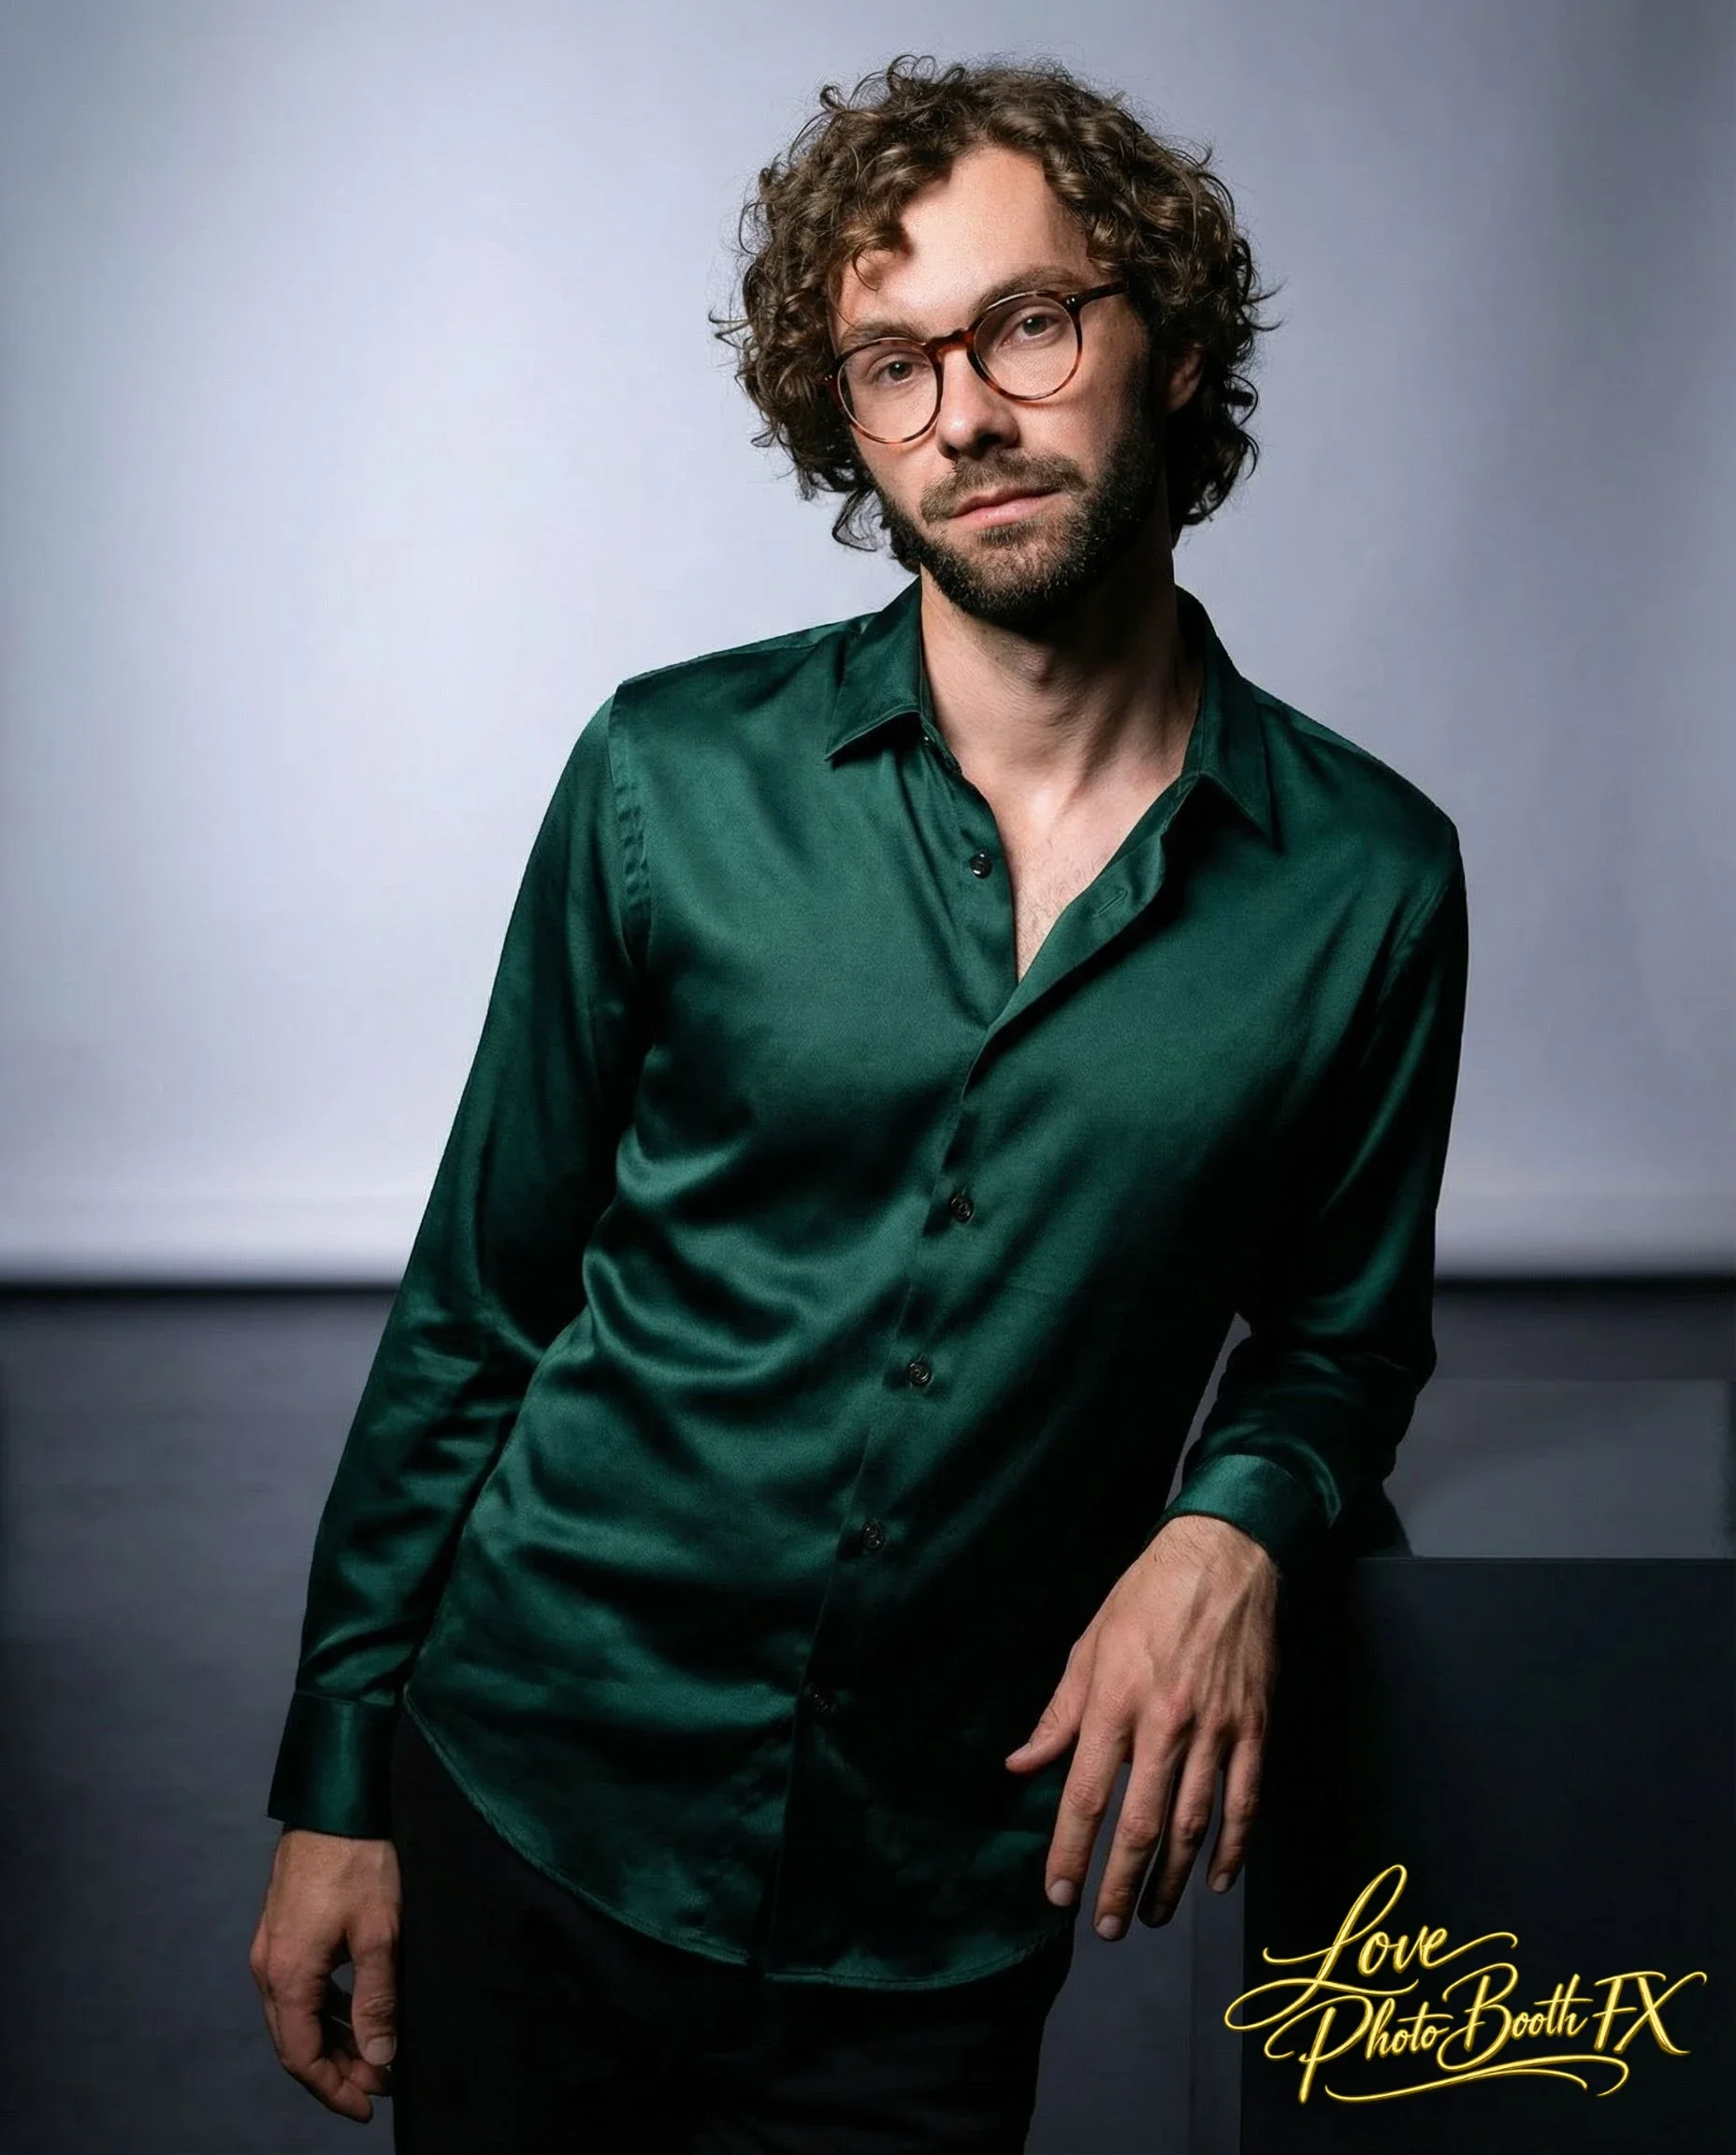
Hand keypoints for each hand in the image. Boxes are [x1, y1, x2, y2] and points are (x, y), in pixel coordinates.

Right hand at [249, 1825, 401, 2121]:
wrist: (336, 1799)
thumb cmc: (358, 1860)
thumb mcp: (379, 1932)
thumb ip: (377, 1999)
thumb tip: (379, 2058)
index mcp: (286, 1975)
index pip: (301, 2056)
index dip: (334, 2089)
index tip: (369, 2105)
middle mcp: (268, 1967)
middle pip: (296, 2040)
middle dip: (337, 2069)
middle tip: (381, 2084)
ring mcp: (272, 1947)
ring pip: (299, 2014)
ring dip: (335, 2039)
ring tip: (377, 2054)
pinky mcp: (285, 1929)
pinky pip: (302, 1987)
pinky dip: (329, 2008)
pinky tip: (359, 2010)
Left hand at [1004, 1513, 1277, 1938]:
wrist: (1225, 1557)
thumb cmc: (1146, 1597)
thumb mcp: (1089, 1645)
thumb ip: (1059, 1714)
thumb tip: (1023, 1764)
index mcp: (1116, 1701)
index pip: (1087, 1795)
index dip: (1071, 1852)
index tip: (1059, 1895)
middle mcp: (1166, 1724)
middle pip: (1142, 1824)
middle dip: (1119, 1883)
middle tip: (1105, 1927)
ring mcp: (1217, 1730)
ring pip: (1195, 1825)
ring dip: (1172, 1879)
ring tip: (1150, 1915)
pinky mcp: (1254, 1728)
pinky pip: (1245, 1801)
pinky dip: (1232, 1848)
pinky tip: (1217, 1880)